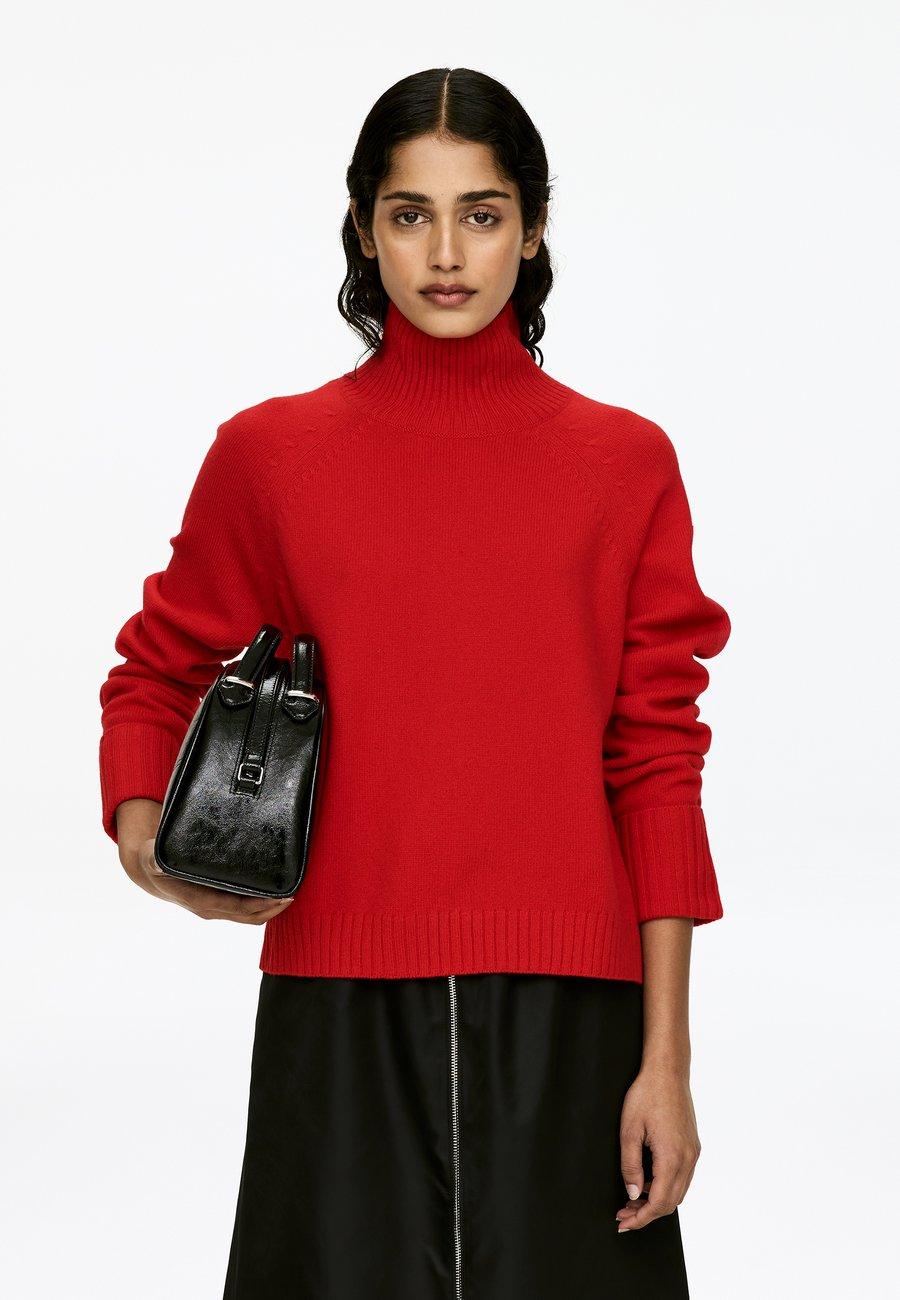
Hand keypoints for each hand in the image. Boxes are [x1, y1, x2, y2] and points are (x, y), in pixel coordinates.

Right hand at [115, 799, 293, 924]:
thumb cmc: (155, 863)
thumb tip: (155, 862)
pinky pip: (246, 909)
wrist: (154, 875)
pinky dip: (262, 904)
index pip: (237, 907)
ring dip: (270, 908)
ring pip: (250, 916)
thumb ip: (155, 860)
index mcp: (200, 900)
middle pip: (249, 916)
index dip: (260, 904)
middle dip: (272, 909)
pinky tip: (274, 890)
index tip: (280, 897)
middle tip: (292, 894)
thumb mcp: (152, 858)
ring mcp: (217, 908)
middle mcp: (211, 908)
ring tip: (289, 893)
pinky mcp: (221, 903)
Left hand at [615, 1060, 700, 1232]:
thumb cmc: (646, 1095)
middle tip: (623, 1214)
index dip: (640, 1218)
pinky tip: (647, 1181)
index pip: (659, 1202)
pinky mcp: (693, 1146)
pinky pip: (682, 1177)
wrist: (668, 1071)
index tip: (623, 1223)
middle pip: (670, 1202)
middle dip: (646, 1213)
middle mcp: (688, 1159)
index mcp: (673, 1157)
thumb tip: (633, 1194)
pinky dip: (665, 1186)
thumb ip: (630, 1166)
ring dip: (656, 1200)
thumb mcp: (629, 1130)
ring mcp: (693, 1152)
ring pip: (678, 1191)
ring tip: (632, 1199)